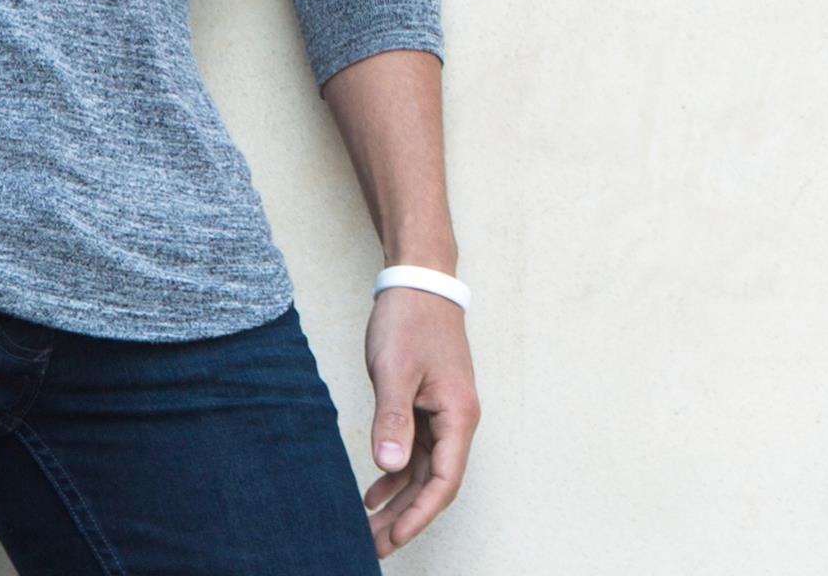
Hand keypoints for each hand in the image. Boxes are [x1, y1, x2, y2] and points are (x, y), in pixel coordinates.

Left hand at [361, 285, 479, 555]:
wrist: (417, 280)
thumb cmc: (410, 319)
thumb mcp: (395, 369)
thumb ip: (393, 419)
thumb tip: (389, 467)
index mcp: (458, 414)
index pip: (444, 480)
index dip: (420, 514)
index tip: (394, 539)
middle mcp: (456, 419)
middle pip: (433, 482)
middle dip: (405, 517)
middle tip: (373, 546)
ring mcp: (442, 412)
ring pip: (422, 469)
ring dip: (398, 499)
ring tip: (369, 528)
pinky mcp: (426, 403)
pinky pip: (414, 450)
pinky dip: (395, 471)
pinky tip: (374, 491)